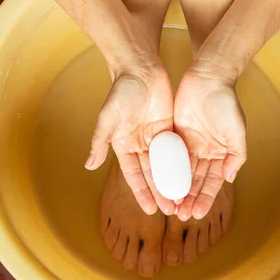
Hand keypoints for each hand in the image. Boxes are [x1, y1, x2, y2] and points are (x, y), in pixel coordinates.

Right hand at [85, 54, 176, 214]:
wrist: (141, 68)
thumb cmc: (122, 91)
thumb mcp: (107, 118)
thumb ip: (99, 142)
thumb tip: (88, 166)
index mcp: (123, 145)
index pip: (134, 175)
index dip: (142, 193)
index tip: (150, 210)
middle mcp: (139, 145)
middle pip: (152, 174)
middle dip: (160, 193)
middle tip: (170, 211)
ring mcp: (156, 138)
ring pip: (165, 166)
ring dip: (172, 183)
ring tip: (182, 200)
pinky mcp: (170, 129)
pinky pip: (177, 151)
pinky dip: (182, 165)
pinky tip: (191, 179)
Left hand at [173, 61, 246, 220]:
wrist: (208, 77)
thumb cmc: (226, 102)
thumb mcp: (237, 130)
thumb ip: (236, 155)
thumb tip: (229, 179)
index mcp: (221, 153)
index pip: (212, 182)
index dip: (204, 198)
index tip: (197, 214)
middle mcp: (205, 152)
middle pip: (195, 181)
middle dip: (188, 199)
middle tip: (179, 215)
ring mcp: (188, 144)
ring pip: (180, 172)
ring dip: (175, 189)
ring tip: (168, 207)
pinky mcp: (174, 135)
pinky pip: (168, 157)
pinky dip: (164, 171)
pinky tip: (157, 185)